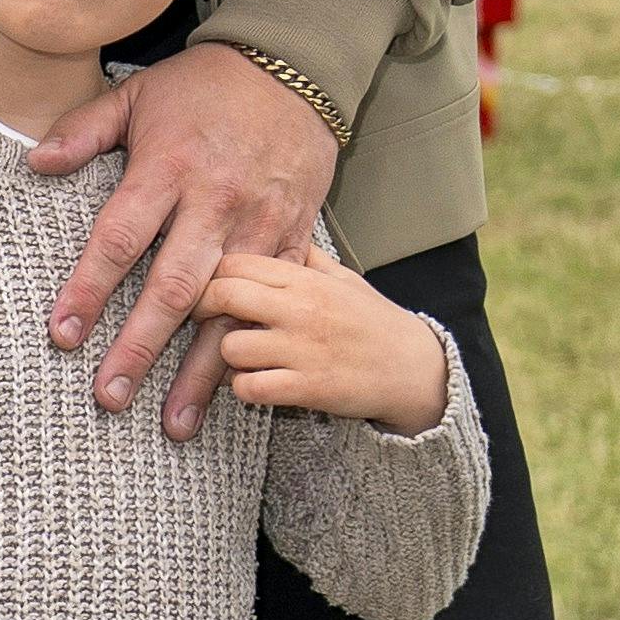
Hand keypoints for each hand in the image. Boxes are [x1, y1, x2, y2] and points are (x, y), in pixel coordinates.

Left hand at [26, 48, 341, 440]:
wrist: (296, 67)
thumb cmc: (205, 85)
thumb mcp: (138, 93)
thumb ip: (85, 130)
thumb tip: (34, 163)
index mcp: (169, 168)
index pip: (120, 238)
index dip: (89, 289)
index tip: (62, 335)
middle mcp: (216, 203)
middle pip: (173, 287)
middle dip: (140, 348)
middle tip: (108, 398)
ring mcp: (260, 224)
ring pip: (228, 310)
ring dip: (200, 372)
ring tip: (172, 423)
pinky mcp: (294, 237)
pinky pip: (274, 304)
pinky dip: (254, 348)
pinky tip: (237, 391)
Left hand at [195, 254, 450, 434]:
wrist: (415, 370)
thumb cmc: (374, 323)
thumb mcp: (344, 278)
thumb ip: (306, 257)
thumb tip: (278, 230)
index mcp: (306, 278)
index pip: (236, 261)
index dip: (211, 274)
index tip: (210, 289)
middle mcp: (301, 309)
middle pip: (223, 294)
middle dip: (204, 308)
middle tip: (208, 321)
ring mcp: (303, 349)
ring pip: (229, 347)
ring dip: (228, 357)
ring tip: (246, 358)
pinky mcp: (307, 388)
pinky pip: (249, 387)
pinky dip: (245, 389)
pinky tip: (259, 383)